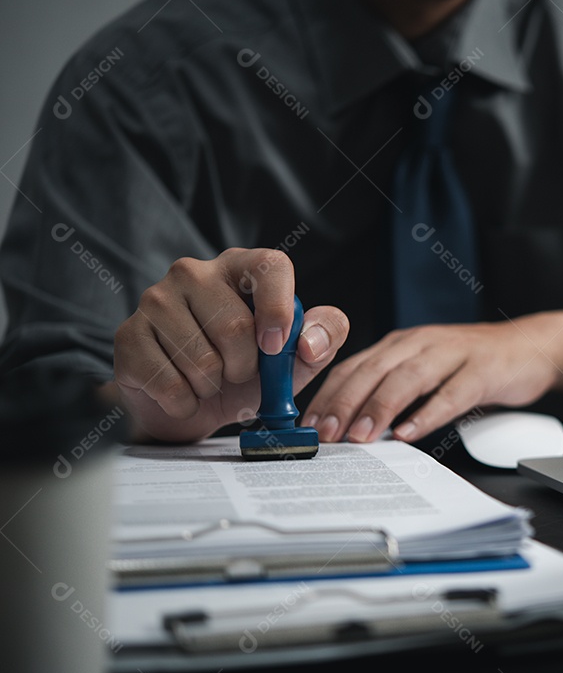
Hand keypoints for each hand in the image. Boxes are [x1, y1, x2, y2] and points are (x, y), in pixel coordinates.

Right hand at [112, 248, 348, 441]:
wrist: (195, 406)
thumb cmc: (251, 372)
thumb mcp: (298, 356)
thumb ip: (324, 336)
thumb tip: (309, 342)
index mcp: (242, 267)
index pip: (271, 266)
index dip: (279, 310)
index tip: (275, 348)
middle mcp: (194, 272)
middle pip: (234, 326)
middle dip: (245, 367)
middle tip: (237, 373)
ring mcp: (155, 299)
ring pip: (200, 358)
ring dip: (213, 387)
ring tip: (208, 381)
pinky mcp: (128, 335)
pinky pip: (167, 382)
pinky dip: (185, 402)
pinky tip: (183, 393)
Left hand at [302, 317, 562, 442]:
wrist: (528, 347)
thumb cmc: (470, 364)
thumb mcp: (423, 370)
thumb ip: (391, 392)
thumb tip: (351, 430)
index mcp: (399, 345)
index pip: (353, 367)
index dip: (328, 396)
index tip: (307, 426)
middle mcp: (420, 343)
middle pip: (373, 371)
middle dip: (345, 404)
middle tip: (326, 435)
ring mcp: (452, 354)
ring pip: (408, 379)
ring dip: (380, 408)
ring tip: (361, 437)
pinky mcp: (482, 370)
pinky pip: (451, 393)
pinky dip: (428, 414)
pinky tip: (411, 433)